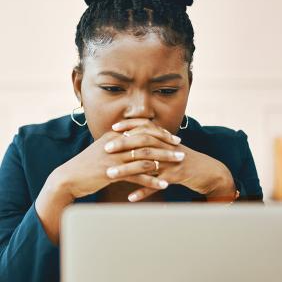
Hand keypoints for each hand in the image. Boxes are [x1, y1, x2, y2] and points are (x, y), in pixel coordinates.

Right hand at [49, 126, 180, 199]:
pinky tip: (163, 184)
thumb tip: (135, 140)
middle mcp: (116, 143)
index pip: (142, 129)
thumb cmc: (88, 164)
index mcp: (115, 135)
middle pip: (147, 140)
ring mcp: (114, 158)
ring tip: (178, 164)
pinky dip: (152, 180)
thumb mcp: (104, 148)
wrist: (69, 178)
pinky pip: (137, 176)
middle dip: (166, 145)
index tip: (173, 137)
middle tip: (180, 150)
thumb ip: (119, 143)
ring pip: (145, 156)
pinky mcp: (112, 173)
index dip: (160, 132)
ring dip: (164, 160)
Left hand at [108, 119, 236, 201]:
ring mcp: (172, 162)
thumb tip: (135, 138)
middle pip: (143, 142)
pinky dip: (144, 191)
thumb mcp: (171, 148)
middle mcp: (168, 148)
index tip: (113, 128)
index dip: (129, 126)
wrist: (208, 170)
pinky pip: (157, 185)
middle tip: (106, 149)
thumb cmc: (184, 159)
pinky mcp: (176, 177)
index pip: (146, 127)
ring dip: (128, 170)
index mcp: (165, 139)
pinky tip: (131, 197)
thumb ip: (156, 142)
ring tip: (111, 174)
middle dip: (124, 145)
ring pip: (147, 164)